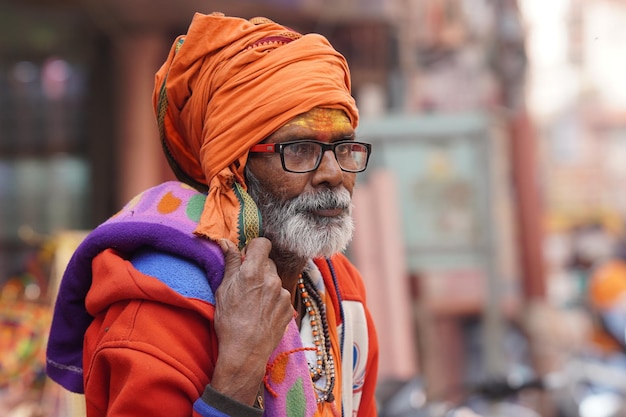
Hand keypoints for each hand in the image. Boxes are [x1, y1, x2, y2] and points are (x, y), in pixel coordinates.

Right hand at [210, 237, 294, 404]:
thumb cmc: (229, 322)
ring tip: (253, 304)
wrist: (245, 352)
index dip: (254, 247)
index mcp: (253, 272)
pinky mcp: (288, 307)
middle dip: (258, 269)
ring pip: (274, 280)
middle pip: (268, 262)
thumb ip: (229, 263)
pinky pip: (280, 296)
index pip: (263, 243)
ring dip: (266, 285)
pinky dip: (273, 300)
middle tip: (246, 285)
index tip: (247, 257)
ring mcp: (282, 294)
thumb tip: (226, 242)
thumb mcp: (223, 290)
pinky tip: (262, 313)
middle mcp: (271, 279)